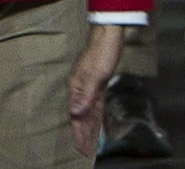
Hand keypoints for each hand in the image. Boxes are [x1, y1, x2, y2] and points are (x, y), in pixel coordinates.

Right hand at [66, 23, 130, 151]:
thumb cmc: (102, 52)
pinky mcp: (99, 82)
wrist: (109, 33)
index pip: (76, 117)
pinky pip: (96, 103)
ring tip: (89, 142)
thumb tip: (74, 114)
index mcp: (76, 88)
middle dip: (82, 134)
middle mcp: (80, 89)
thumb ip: (85, 95)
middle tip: (85, 151)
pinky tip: (96, 121)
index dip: (79, 134)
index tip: (81, 149)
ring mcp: (89, 85)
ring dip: (88, 127)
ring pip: (88, 111)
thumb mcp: (95, 75)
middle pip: (81, 116)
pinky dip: (95, 114)